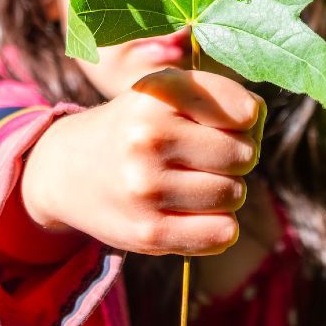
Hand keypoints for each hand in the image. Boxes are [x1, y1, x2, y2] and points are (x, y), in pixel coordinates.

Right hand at [21, 69, 265, 255]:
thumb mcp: (166, 92)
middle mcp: (148, 137)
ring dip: (225, 192)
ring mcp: (146, 187)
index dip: (244, 119)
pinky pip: (222, 233)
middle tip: (206, 158)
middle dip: (236, 157)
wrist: (67, 170)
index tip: (224, 123)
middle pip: (244, 155)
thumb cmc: (137, 127)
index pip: (244, 111)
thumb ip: (220, 97)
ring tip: (193, 182)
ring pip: (235, 194)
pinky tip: (195, 213)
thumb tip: (257, 118)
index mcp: (158, 93)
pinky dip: (219, 226)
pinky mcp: (149, 232)